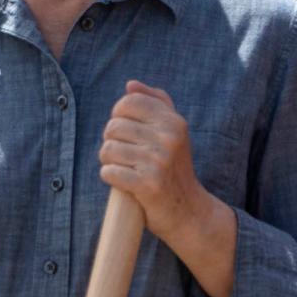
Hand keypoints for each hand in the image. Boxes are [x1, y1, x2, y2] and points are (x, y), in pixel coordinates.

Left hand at [100, 80, 207, 244]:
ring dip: (108, 161)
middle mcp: (168, 138)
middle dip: (111, 141)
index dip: (118, 116)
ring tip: (123, 167)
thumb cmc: (175, 168)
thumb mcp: (174, 131)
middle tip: (125, 155)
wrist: (189, 212)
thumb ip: (155, 102)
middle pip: (113, 127)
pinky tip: (122, 181)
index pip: (127, 103)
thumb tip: (130, 84)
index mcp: (174, 121)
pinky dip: (109, 176)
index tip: (125, 132)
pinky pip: (108, 171)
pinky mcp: (147, 185)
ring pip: (107, 149)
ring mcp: (158, 161)